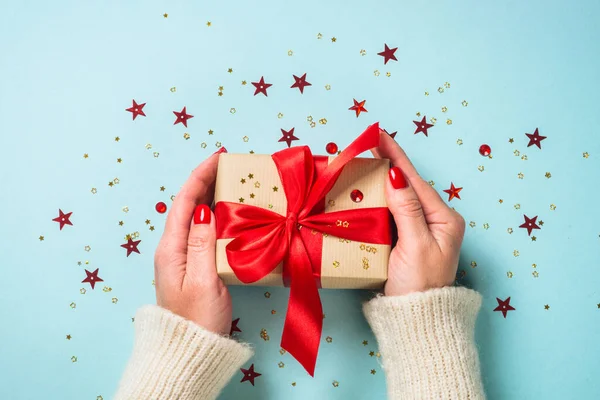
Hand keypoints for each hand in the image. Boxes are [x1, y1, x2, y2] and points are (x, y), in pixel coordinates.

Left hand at [154, 149, 231, 334]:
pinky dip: (216, 215)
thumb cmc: (196, 320)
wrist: (189, 351)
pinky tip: (228, 213)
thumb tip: (206, 209)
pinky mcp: (193, 265)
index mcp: (172, 247)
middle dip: (206, 180)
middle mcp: (173, 248)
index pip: (185, 201)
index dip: (200, 175)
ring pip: (196, 216)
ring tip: (230, 180)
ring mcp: (182, 256)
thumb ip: (203, 243)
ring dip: (211, 195)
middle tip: (229, 164)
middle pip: (188, 204)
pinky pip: (203, 231)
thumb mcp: (203, 280)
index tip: (218, 156)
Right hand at [372, 132, 465, 296]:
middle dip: (386, 164)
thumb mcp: (415, 245)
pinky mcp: (405, 241)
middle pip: (407, 186)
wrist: (417, 320)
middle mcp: (434, 220)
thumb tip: (396, 176)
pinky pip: (390, 214)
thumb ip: (406, 210)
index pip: (415, 180)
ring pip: (396, 199)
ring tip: (363, 163)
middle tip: (366, 145)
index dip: (396, 155)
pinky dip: (376, 203)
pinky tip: (364, 194)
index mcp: (443, 218)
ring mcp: (419, 231)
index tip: (379, 134)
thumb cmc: (420, 286)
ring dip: (379, 183)